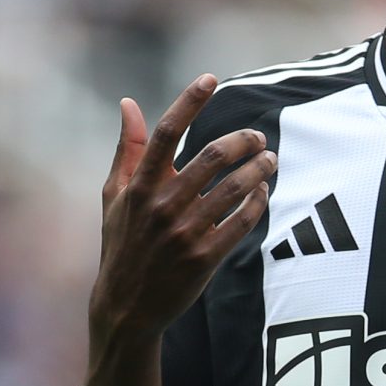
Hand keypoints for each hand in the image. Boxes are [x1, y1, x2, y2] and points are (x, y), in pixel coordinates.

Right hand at [88, 75, 273, 365]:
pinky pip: (241, 223)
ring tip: (271, 160)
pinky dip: (258, 202)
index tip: (210, 79)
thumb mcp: (114, 197)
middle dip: (242, 140)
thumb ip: (127, 149)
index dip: (189, 102)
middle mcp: (161, 206)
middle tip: (259, 137)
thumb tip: (129, 103)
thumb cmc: (121, 244)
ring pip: (233, 188)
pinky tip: (265, 192)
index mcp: (139, 186)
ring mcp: (184, 233)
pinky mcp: (203, 258)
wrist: (126, 306)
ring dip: (258, 169)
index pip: (165, 133)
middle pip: (211, 156)